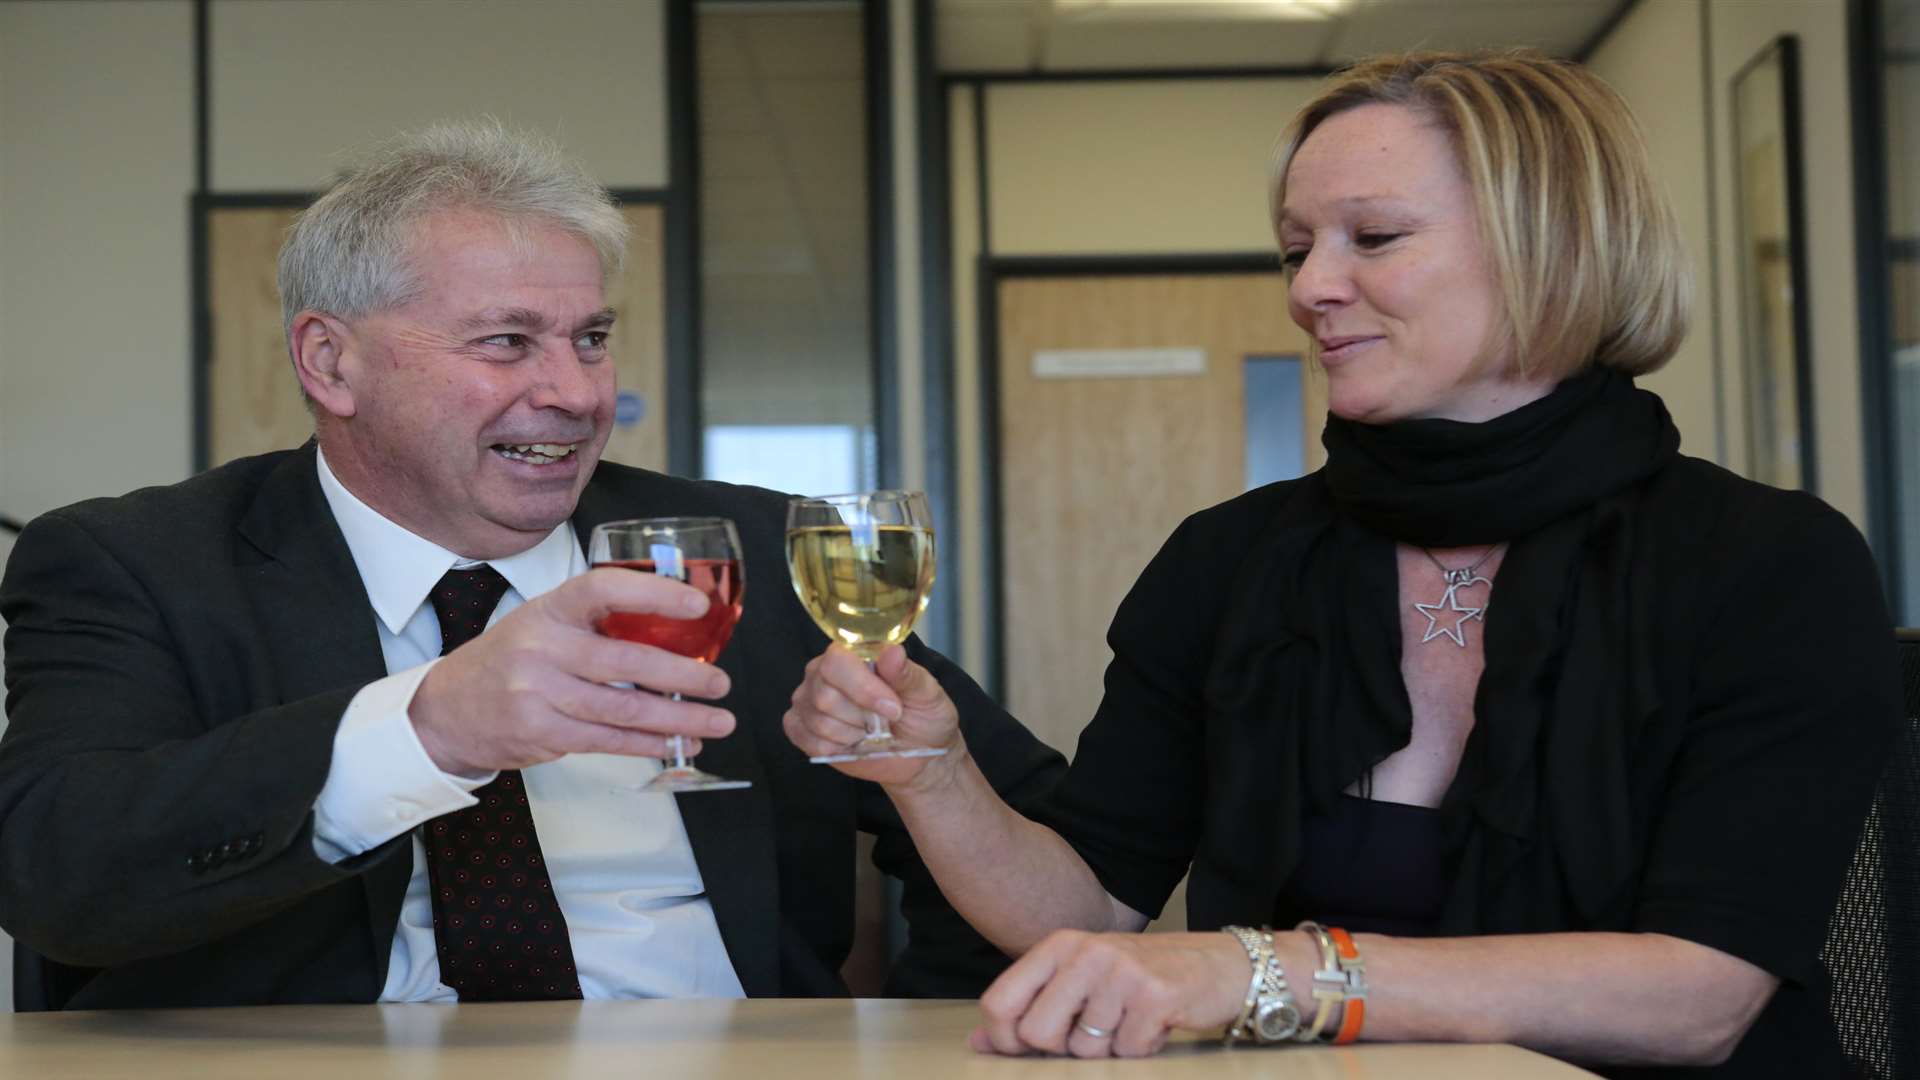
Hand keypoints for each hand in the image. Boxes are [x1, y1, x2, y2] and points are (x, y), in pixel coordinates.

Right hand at [410, 567, 735, 775]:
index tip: (698, 607)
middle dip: (684, 676)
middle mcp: (543, 646)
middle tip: (722, 684)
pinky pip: (607, 740)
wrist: (447, 709)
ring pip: (624, 708)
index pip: (605, 589)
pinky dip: (648, 744)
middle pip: (627, 660)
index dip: (654, 594)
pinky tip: (677, 743)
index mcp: (550, 608)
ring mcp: (538, 692)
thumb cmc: (511, 659)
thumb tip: (676, 628)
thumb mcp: (544, 622)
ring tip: (716, 722)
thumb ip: (596, 622)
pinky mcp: (540, 732)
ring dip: (678, 719)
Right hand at [781, 643, 960, 786]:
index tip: (892, 708)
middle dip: (861, 717)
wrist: (919, 754)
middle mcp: (822, 672)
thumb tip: (892, 652)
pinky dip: (837, 748)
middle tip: (885, 721)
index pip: (837, 661)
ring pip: (819, 721)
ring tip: (870, 731)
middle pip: (824, 695)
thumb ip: (907, 674)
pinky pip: (809, 741)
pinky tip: (853, 742)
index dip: (862, 688)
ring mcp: (807, 700)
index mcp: (852, 654)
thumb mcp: (927, 694)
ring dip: (853, 734)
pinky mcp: (800, 727)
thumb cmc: (923, 717)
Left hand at [968, 931, 1249, 1057]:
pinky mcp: (1154, 996)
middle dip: (1062, 1050)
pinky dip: (1140, 1050)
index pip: (999, 1002)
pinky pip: (1125, 1052)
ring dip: (1108, 1050)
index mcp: (1059, 946)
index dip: (1006, 1041)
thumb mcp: (1080, 981)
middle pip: (1036, 1034)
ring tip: (1129, 1023)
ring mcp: (1120, 972)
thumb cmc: (1141, 977)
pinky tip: (1153, 1026)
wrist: (1220, 965)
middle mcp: (1085, 952)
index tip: (1030, 1049)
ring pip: (1084, 1051)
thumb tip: (979, 1041)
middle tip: (1093, 1034)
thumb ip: (1030, 1007)